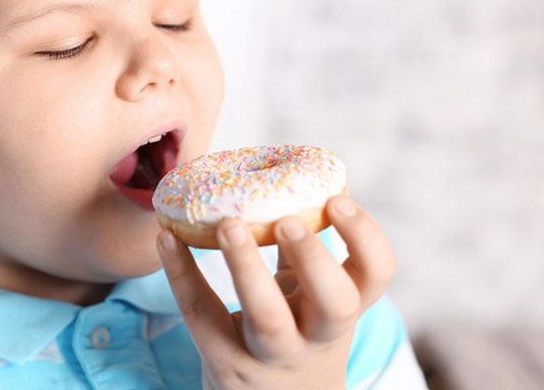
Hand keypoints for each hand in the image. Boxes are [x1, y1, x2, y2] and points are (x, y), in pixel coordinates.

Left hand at [157, 195, 396, 389]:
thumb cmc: (293, 336)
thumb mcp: (311, 303)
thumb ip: (303, 258)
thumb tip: (285, 180)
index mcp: (342, 310)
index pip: (375, 276)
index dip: (365, 237)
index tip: (337, 200)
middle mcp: (314, 337)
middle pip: (333, 306)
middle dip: (314, 259)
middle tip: (287, 220)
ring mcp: (270, 356)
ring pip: (269, 320)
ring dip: (248, 267)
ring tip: (227, 224)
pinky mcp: (225, 362)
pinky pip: (204, 316)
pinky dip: (182, 273)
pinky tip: (167, 238)